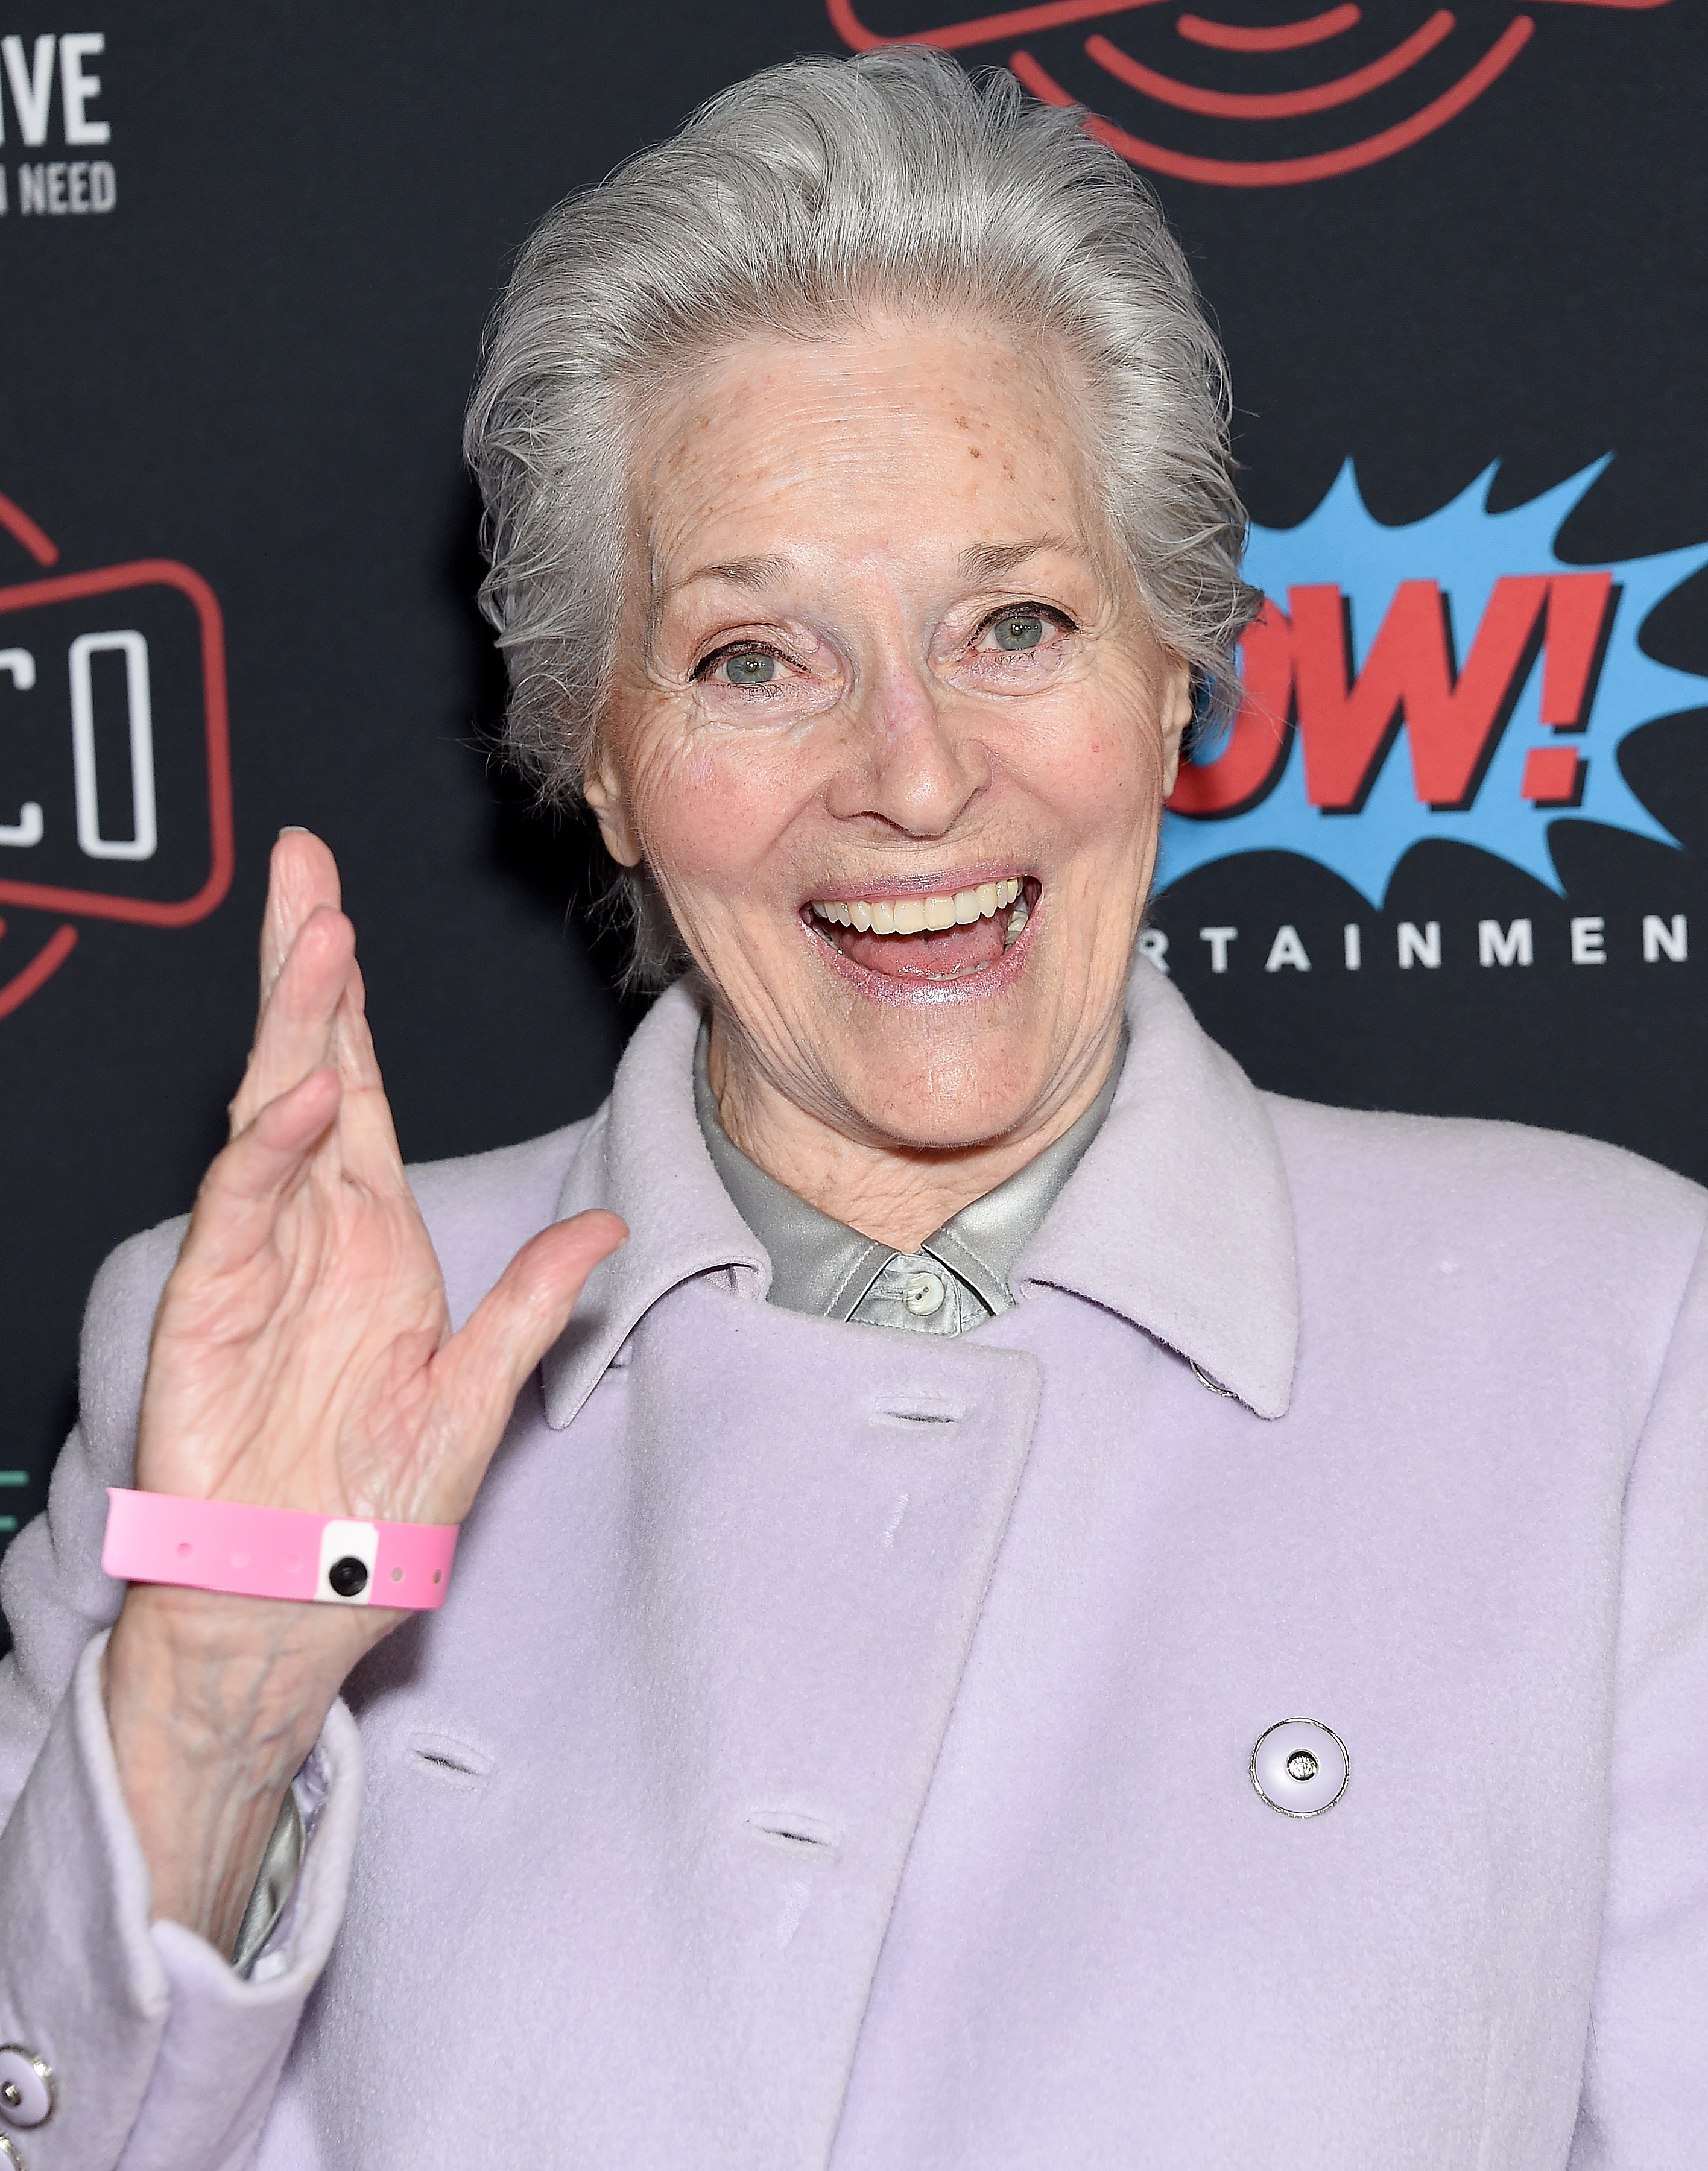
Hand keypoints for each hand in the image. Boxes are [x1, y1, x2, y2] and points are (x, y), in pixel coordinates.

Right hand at [103, 831, 623, 1945]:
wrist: (300, 1601)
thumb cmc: (374, 1508)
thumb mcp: (476, 1395)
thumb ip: (529, 1305)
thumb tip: (598, 1228)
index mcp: (374, 1237)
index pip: (363, 1091)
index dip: (352, 1001)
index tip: (338, 906)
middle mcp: (313, 1232)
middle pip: (306, 1072)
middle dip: (302, 969)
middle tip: (304, 870)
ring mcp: (256, 1264)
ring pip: (267, 1120)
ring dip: (290, 1030)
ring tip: (312, 938)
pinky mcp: (211, 1313)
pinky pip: (239, 1216)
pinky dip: (266, 1155)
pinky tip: (297, 1099)